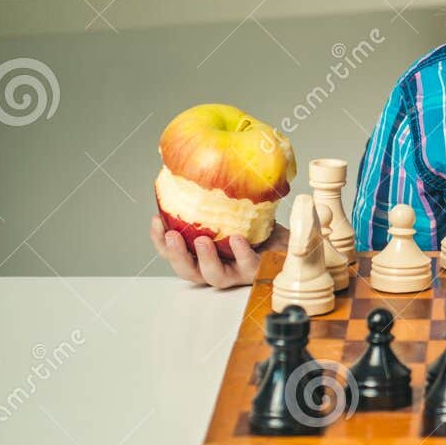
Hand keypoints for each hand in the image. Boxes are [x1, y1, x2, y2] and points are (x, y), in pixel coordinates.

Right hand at [149, 215, 285, 288]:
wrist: (290, 237)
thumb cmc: (256, 225)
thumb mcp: (230, 212)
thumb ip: (211, 202)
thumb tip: (192, 169)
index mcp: (203, 254)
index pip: (174, 253)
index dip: (161, 242)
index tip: (155, 221)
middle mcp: (216, 266)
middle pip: (189, 270)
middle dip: (177, 255)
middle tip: (172, 236)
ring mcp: (236, 271)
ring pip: (215, 275)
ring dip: (205, 259)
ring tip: (202, 240)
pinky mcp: (258, 270)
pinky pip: (247, 265)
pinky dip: (241, 253)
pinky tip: (237, 239)